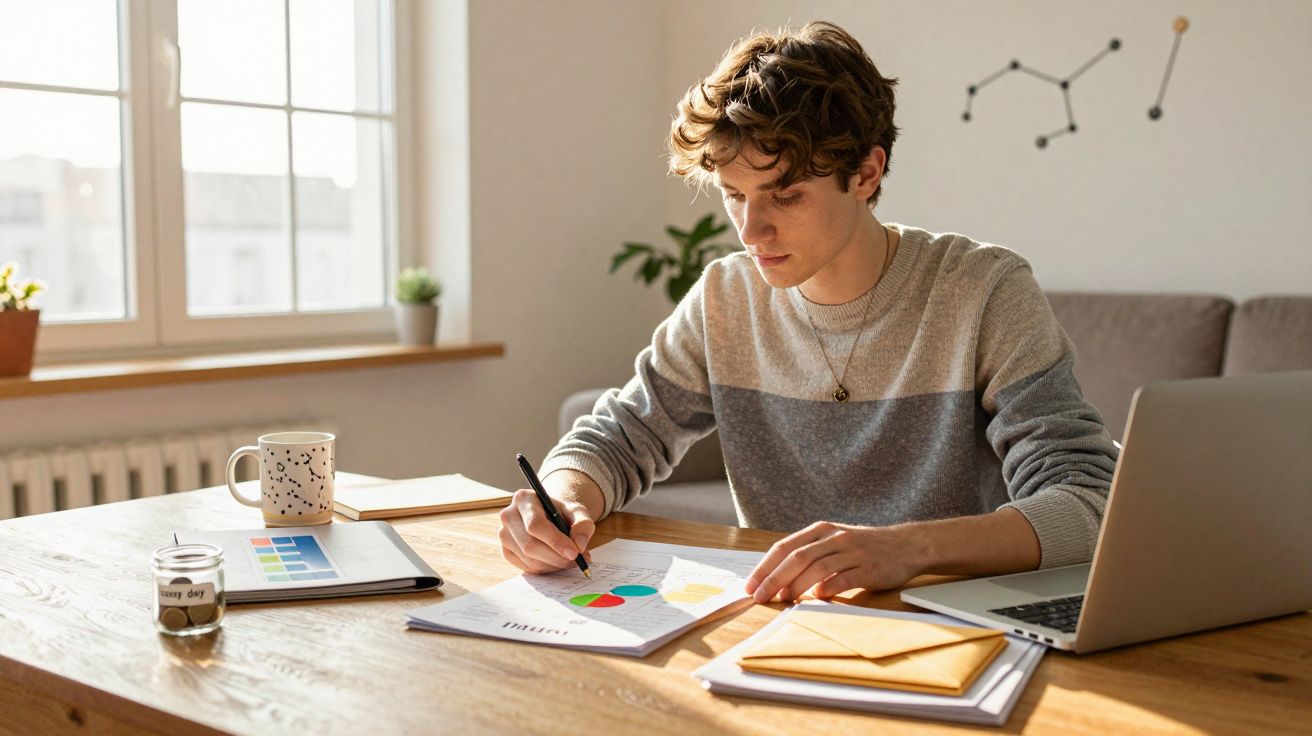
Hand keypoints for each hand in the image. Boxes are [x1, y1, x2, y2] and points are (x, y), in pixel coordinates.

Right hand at [497, 488, 594, 573]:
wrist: (549, 516)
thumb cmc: (561, 513)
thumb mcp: (577, 511)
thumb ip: (583, 524)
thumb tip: (579, 544)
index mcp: (524, 499)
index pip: (535, 524)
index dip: (555, 541)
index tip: (574, 552)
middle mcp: (508, 515)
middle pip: (530, 545)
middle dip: (556, 557)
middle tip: (576, 561)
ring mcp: (503, 534)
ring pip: (528, 558)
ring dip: (553, 565)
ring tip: (569, 561)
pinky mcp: (505, 551)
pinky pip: (525, 567)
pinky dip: (544, 569)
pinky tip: (555, 562)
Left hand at [745, 521, 927, 602]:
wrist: (907, 545)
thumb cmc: (865, 547)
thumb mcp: (835, 542)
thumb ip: (810, 555)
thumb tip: (777, 581)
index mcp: (821, 530)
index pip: (785, 547)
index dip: (765, 566)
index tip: (750, 585)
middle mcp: (835, 538)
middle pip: (798, 557)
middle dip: (774, 578)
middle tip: (759, 596)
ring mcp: (853, 552)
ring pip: (818, 567)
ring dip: (797, 585)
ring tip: (782, 599)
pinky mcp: (869, 568)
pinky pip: (845, 578)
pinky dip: (829, 588)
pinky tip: (816, 597)